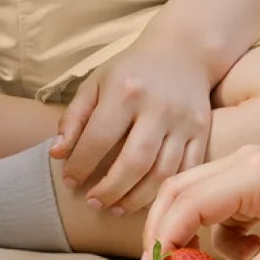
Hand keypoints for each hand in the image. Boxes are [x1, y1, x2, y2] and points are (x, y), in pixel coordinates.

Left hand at [51, 38, 214, 213]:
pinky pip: (186, 172)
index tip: (69, 181)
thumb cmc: (131, 70)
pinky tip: (146, 200)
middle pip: (134, 163)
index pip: (99, 138)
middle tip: (94, 204)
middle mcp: (157, 106)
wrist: (183, 51)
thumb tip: (57, 154)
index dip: (80, 165)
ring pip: (162, 174)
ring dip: (136, 199)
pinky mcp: (202, 131)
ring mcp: (184, 120)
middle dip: (110, 191)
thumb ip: (74, 117)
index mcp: (126, 90)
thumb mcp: (97, 82)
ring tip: (116, 207)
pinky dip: (165, 192)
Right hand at [143, 142, 259, 259]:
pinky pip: (218, 204)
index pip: (188, 201)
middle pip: (177, 190)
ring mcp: (245, 167)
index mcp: (251, 173)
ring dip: (195, 235)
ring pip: (194, 196)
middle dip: (164, 232)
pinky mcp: (253, 178)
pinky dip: (220, 233)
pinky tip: (252, 252)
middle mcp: (240, 163)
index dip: (167, 238)